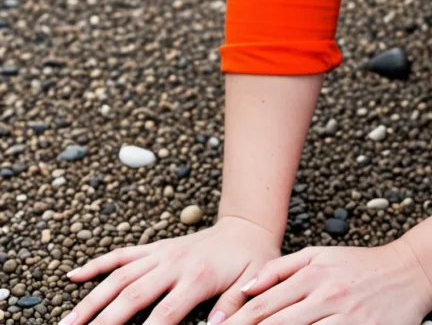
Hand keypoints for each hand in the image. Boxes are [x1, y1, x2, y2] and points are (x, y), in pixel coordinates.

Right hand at [58, 214, 281, 324]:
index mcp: (197, 277)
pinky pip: (122, 254)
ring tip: (67, 322)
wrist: (247, 228)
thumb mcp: (252, 284)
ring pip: (118, 277)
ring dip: (91, 300)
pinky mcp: (154, 247)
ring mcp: (160, 253)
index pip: (164, 314)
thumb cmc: (252, 261)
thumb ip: (232, 307)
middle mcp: (172, 263)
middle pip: (131, 296)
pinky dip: (97, 265)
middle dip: (104, 321)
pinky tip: (73, 276)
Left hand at [222, 235, 431, 324]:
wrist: (407, 272)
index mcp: (311, 273)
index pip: (264, 304)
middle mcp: (324, 294)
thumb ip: (281, 268)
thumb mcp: (319, 255)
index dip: (236, 322)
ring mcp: (343, 316)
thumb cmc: (358, 265)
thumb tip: (245, 287)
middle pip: (275, 324)